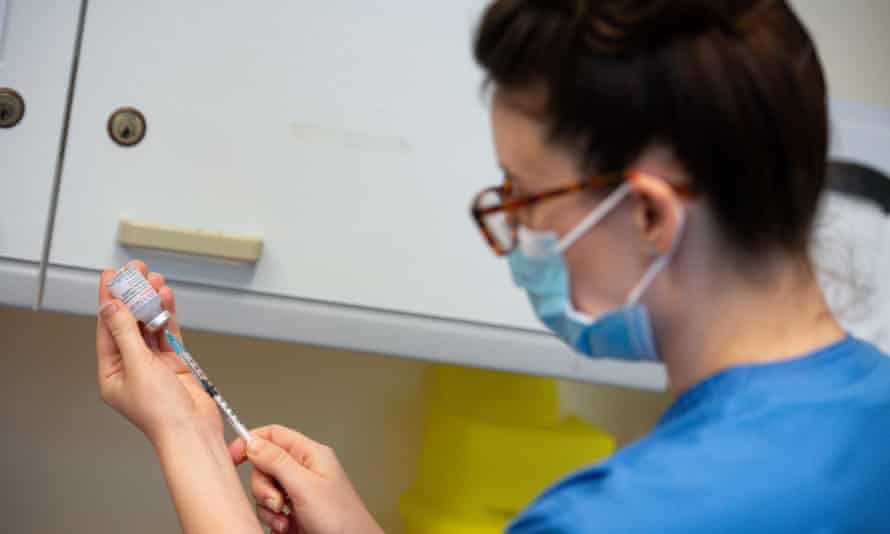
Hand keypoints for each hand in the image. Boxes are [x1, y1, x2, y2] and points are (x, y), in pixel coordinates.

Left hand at [96, 261, 221, 443]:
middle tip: (135, 271)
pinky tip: (166, 298)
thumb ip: (125, 333)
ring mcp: (154, 364)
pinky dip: (167, 315)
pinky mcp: (175, 363)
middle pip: (128, 322)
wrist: (193, 430)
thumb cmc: (162, 413)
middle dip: (132, 295)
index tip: (112, 277)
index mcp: (112, 373)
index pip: (107, 328)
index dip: (110, 299)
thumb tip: (111, 308)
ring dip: (151, 302)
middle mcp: (131, 366)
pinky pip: (168, 332)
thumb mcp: (138, 367)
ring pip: (149, 325)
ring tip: (153, 280)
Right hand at [229, 425, 383, 533]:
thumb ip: (278, 461)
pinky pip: (268, 510)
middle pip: (264, 465)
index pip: (273, 435)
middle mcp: (303, 470)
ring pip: (264, 490)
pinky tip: (287, 526)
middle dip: (263, 486)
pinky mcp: (291, 511)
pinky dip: (272, 520)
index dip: (251, 441)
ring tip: (286, 517)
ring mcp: (296, 492)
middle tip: (278, 500)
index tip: (233, 456)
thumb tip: (253, 441)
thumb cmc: (341, 518)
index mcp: (310, 454)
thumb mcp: (305, 485)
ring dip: (268, 507)